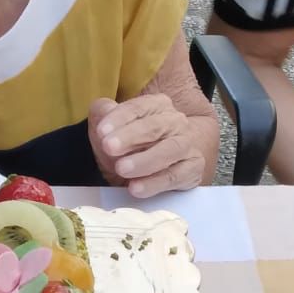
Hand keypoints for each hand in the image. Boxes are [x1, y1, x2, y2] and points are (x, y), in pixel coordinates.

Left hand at [88, 95, 207, 198]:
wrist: (143, 170)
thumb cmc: (126, 145)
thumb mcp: (108, 127)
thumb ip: (102, 113)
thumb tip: (104, 111)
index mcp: (157, 104)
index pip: (138, 108)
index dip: (119, 118)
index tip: (101, 131)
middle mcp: (176, 121)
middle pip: (154, 127)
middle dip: (130, 137)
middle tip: (109, 147)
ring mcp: (187, 145)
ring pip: (170, 150)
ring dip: (144, 160)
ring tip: (121, 169)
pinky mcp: (192, 169)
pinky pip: (175, 176)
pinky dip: (155, 183)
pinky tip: (136, 188)